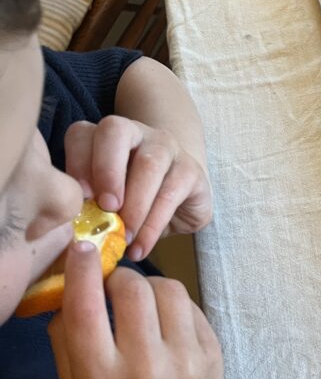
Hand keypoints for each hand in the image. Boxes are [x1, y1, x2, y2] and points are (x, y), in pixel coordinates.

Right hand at [48, 242, 222, 378]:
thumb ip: (66, 338)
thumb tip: (72, 281)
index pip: (87, 309)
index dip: (83, 271)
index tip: (83, 248)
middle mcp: (146, 369)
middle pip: (132, 290)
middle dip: (118, 279)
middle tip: (113, 289)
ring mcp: (187, 362)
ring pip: (167, 289)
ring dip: (149, 287)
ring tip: (141, 305)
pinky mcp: (214, 355)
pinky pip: (190, 306)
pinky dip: (173, 306)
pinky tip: (165, 325)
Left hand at [64, 116, 212, 261]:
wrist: (178, 204)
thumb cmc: (130, 203)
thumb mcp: (103, 203)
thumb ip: (88, 203)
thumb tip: (71, 226)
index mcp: (104, 137)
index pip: (83, 134)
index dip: (77, 162)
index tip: (80, 197)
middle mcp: (135, 133)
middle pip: (116, 131)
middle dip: (107, 171)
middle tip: (107, 208)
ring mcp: (167, 147)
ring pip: (149, 164)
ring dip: (134, 205)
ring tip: (125, 237)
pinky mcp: (192, 170)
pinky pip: (171, 194)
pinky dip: (153, 225)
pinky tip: (141, 246)